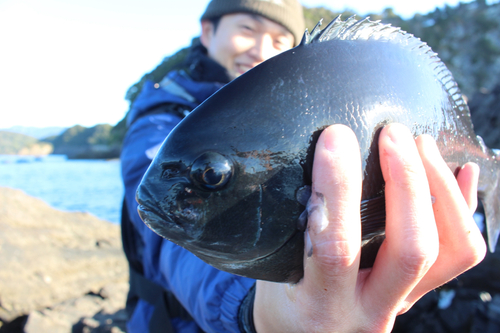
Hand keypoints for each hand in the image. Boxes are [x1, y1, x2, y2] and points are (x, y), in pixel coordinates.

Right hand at [253, 123, 485, 332]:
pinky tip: (461, 172)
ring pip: (450, 252)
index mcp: (320, 303)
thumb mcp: (273, 270)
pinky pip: (458, 255)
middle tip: (392, 134)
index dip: (337, 186)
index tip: (335, 138)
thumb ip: (296, 225)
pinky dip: (463, 207)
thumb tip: (311, 160)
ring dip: (441, 191)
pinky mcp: (417, 293)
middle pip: (411, 248)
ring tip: (422, 145)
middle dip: (407, 181)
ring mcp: (402, 303)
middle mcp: (369, 309)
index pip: (334, 244)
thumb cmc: (282, 303)